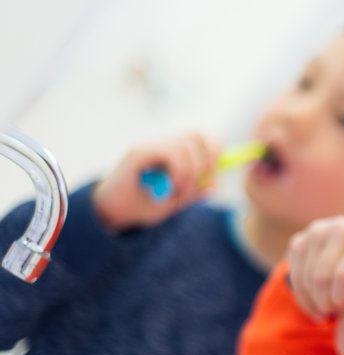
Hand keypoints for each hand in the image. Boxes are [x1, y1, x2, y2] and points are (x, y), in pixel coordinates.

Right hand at [93, 133, 220, 230]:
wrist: (109, 214)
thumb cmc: (140, 207)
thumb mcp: (174, 202)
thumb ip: (194, 192)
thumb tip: (216, 184)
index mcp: (172, 151)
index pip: (202, 138)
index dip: (214, 152)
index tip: (213, 175)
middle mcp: (161, 144)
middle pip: (198, 134)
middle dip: (208, 158)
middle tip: (202, 180)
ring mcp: (150, 145)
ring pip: (186, 146)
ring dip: (191, 173)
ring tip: (179, 191)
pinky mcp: (139, 152)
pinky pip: (171, 154)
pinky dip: (179, 173)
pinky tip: (169, 188)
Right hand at [287, 216, 343, 354]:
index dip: (342, 299)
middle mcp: (342, 228)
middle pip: (321, 278)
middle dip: (327, 302)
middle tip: (335, 308)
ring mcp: (317, 231)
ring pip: (306, 279)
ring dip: (315, 301)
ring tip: (327, 303)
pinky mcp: (299, 240)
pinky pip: (293, 276)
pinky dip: (304, 296)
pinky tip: (315, 297)